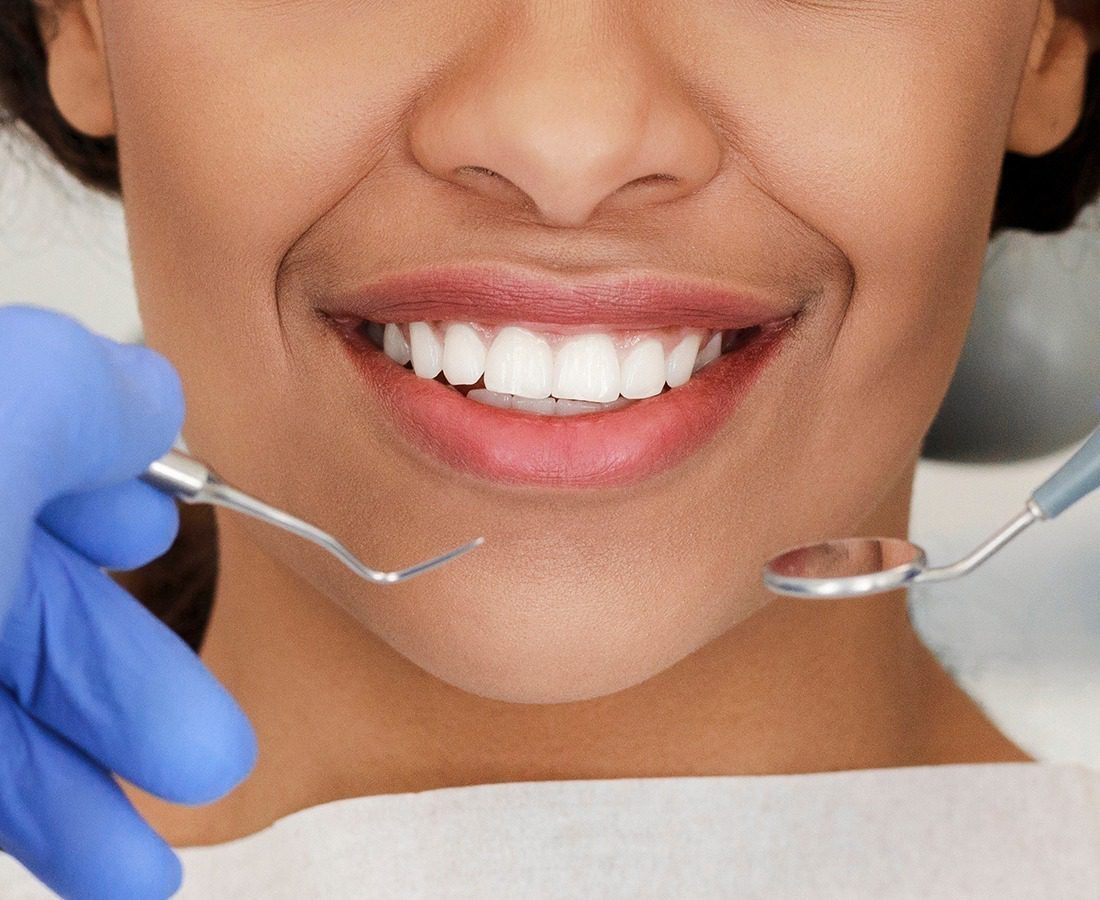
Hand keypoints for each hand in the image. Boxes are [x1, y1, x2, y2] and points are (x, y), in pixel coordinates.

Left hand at [0, 306, 255, 898]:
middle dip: (130, 683)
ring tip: (147, 860)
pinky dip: (32, 814)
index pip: (16, 441)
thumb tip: (149, 396)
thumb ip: (75, 392)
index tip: (145, 528)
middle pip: (21, 601)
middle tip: (209, 747)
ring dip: (87, 781)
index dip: (95, 487)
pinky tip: (102, 859)